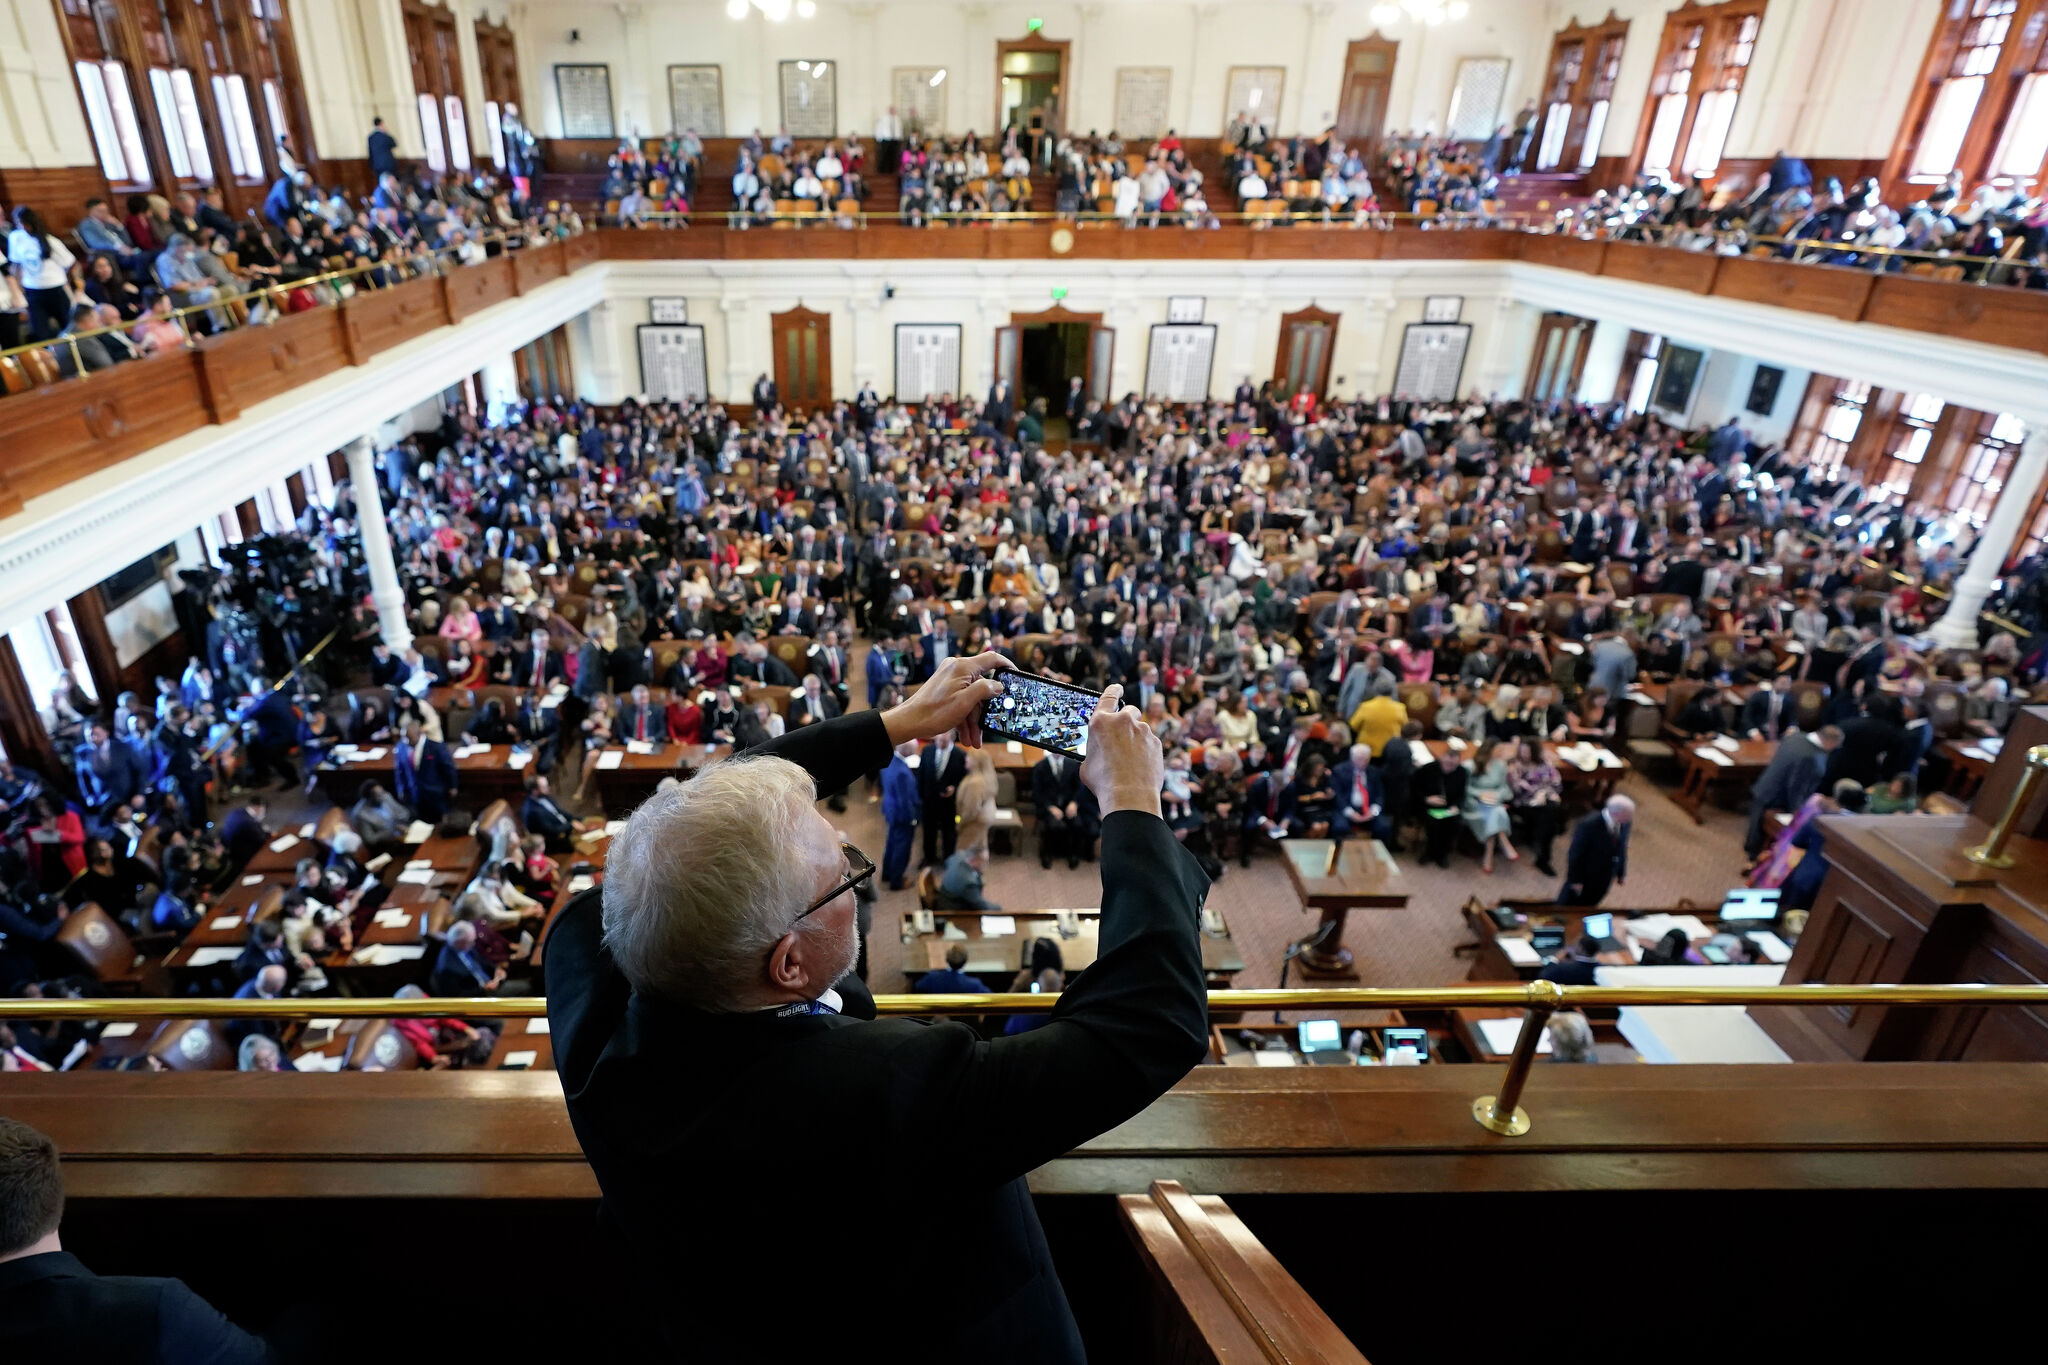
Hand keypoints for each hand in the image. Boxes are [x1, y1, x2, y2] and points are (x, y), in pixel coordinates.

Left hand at [882, 651, 1006, 745]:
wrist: (908, 722)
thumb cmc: (934, 712)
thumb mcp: (965, 703)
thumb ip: (985, 689)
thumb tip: (998, 685)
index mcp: (963, 667)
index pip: (992, 658)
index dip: (1007, 665)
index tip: (1016, 675)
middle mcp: (956, 669)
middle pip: (981, 686)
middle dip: (985, 710)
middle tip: (989, 727)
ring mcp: (950, 678)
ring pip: (971, 698)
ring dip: (973, 719)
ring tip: (973, 739)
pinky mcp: (945, 688)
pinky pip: (961, 700)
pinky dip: (964, 717)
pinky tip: (965, 735)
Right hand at [1081, 684, 1163, 816]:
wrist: (1130, 796)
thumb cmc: (1103, 782)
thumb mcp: (1087, 764)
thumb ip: (1095, 750)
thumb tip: (1100, 752)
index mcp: (1101, 722)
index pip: (1109, 696)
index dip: (1114, 691)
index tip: (1118, 689)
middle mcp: (1123, 721)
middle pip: (1129, 711)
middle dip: (1126, 721)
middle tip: (1121, 738)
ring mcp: (1143, 731)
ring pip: (1140, 729)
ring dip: (1136, 739)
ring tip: (1129, 762)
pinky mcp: (1157, 743)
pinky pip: (1150, 743)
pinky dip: (1146, 751)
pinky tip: (1140, 767)